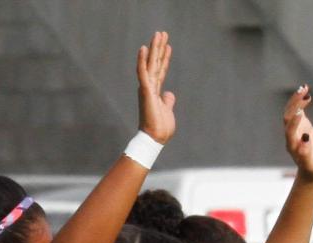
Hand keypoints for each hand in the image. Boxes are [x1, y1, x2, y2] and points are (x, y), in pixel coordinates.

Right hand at [135, 30, 176, 144]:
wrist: (154, 139)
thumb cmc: (160, 129)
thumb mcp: (167, 111)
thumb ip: (167, 101)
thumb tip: (169, 94)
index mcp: (155, 92)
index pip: (161, 70)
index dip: (165, 58)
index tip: (168, 45)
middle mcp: (150, 87)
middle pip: (155, 63)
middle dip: (159, 47)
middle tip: (162, 33)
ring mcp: (147, 88)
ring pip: (150, 63)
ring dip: (154, 48)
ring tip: (158, 34)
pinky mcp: (145, 91)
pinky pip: (143, 72)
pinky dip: (142, 60)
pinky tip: (143, 48)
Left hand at [282, 85, 312, 181]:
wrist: (312, 170)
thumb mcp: (311, 164)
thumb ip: (306, 154)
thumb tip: (304, 139)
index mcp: (292, 145)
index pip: (290, 131)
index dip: (294, 122)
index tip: (300, 112)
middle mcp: (291, 135)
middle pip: (288, 118)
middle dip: (294, 105)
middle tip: (303, 93)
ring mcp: (295, 129)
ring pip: (291, 112)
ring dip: (296, 100)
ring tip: (304, 87)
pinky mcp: (301, 125)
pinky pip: (298, 110)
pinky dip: (301, 101)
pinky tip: (307, 91)